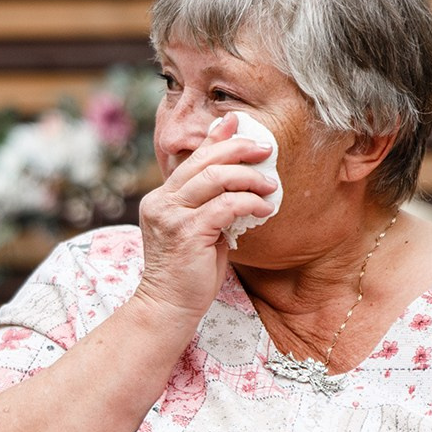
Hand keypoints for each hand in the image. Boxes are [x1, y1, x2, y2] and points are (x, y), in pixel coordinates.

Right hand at [132, 113, 275, 321]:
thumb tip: (238, 182)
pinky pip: (225, 206)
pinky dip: (249, 202)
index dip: (214, 138)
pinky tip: (264, 208)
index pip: (190, 160)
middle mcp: (161, 202)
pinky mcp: (187, 232)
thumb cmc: (189, 274)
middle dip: (237, 149)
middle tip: (265, 149)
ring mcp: (171, 216)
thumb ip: (210, 205)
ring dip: (248, 177)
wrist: (169, 308)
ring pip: (213, 178)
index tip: (236, 122)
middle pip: (202, 161)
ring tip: (270, 185)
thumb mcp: (200, 231)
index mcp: (161, 199)